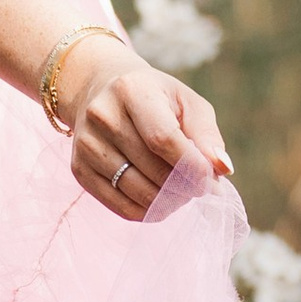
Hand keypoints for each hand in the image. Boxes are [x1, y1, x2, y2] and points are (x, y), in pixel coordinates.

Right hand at [64, 38, 232, 217]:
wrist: (100, 90)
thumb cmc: (155, 98)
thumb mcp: (187, 102)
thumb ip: (207, 135)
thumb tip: (221, 170)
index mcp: (131, 90)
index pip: (163, 139)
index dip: (191, 167)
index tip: (211, 181)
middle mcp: (102, 115)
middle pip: (152, 169)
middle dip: (184, 186)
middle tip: (199, 187)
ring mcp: (86, 144)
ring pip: (138, 192)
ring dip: (169, 201)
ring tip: (181, 191)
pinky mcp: (79, 169)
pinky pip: (121, 207)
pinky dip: (148, 211)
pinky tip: (161, 200)